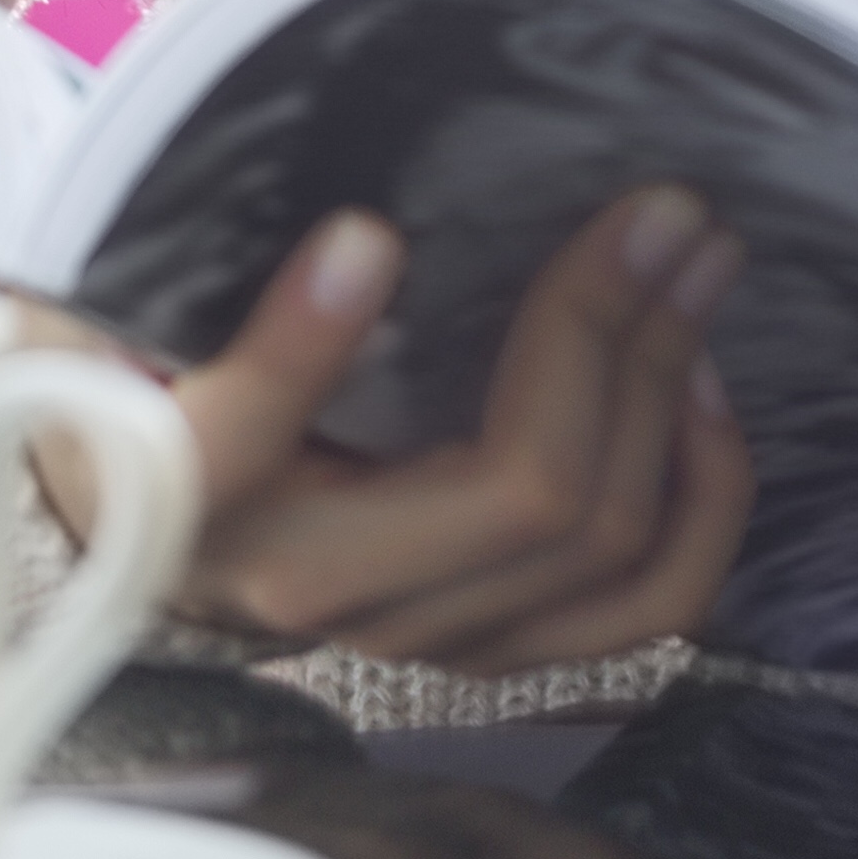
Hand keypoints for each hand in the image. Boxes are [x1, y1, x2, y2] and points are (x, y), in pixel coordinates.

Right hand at [161, 191, 755, 675]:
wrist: (167, 535)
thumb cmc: (169, 394)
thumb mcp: (153, 328)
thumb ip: (229, 289)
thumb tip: (364, 235)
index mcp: (209, 504)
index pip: (254, 439)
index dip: (312, 339)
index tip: (366, 230)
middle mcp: (330, 600)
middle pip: (524, 495)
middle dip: (609, 329)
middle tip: (661, 207)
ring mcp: (433, 641)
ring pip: (610, 549)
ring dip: (674, 394)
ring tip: (693, 273)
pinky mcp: (504, 651)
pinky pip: (654, 602)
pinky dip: (704, 492)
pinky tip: (702, 391)